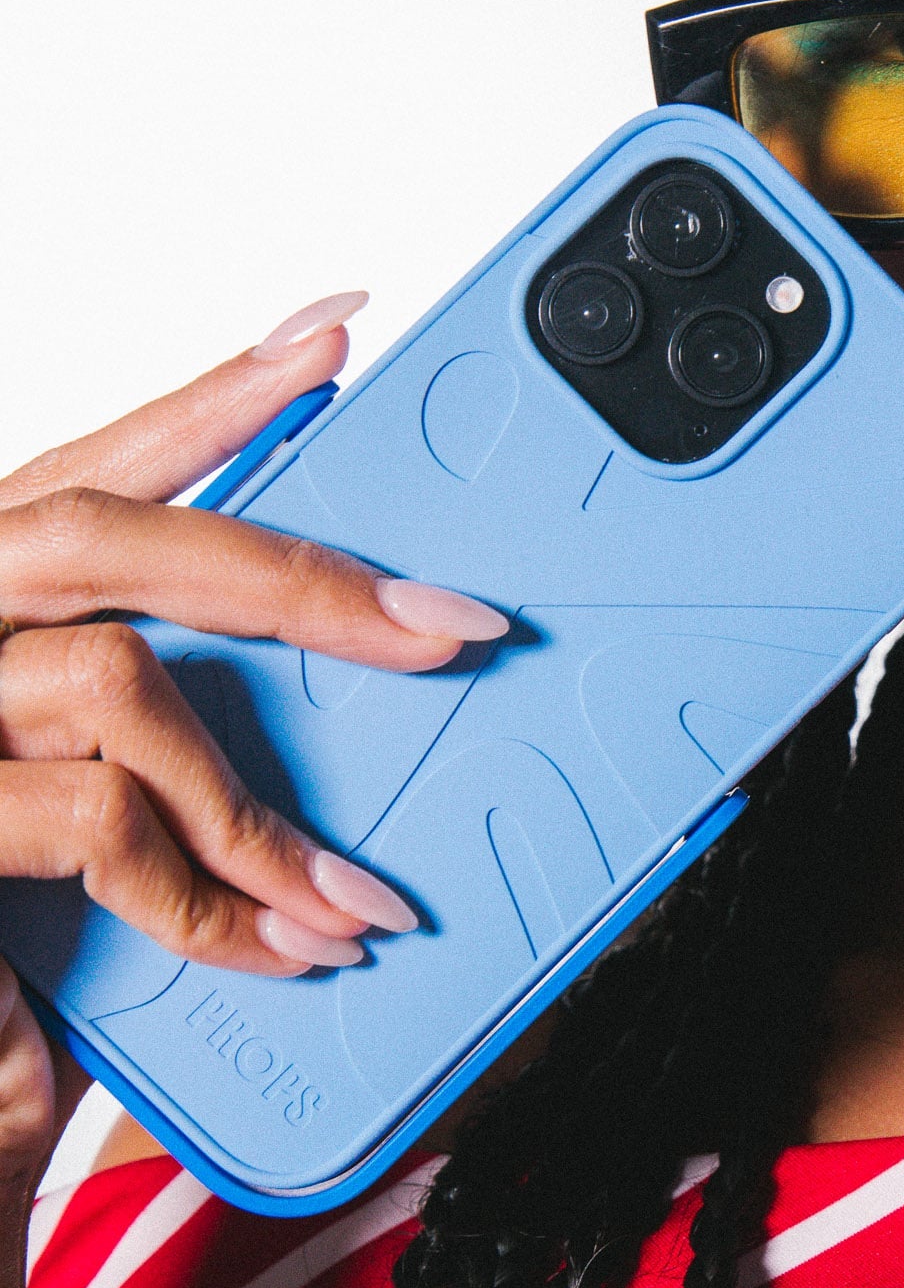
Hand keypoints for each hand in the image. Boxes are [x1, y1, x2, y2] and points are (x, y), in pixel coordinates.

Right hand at [0, 293, 507, 1197]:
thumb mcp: (74, 816)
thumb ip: (164, 738)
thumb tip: (343, 669)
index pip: (84, 469)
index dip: (206, 403)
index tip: (330, 338)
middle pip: (104, 535)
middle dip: (293, 577)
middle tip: (445, 629)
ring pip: (120, 678)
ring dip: (261, 806)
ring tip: (353, 903)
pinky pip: (102, 819)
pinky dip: (212, 893)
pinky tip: (277, 950)